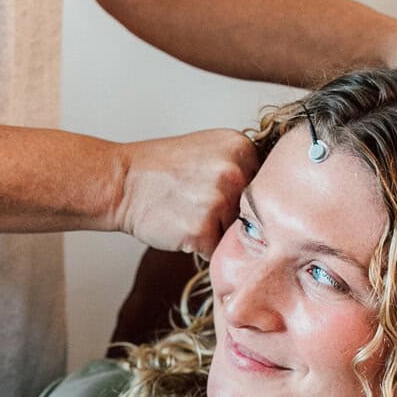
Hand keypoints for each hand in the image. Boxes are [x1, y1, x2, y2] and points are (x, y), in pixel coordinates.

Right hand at [112, 129, 258, 254]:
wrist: (122, 183)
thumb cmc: (161, 170)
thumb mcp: (209, 149)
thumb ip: (242, 164)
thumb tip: (273, 193)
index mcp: (240, 147)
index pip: (265, 185)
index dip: (242, 195)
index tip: (218, 192)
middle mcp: (234, 171)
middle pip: (253, 211)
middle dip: (231, 215)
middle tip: (200, 204)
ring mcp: (219, 201)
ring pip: (236, 232)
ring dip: (216, 232)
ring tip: (189, 213)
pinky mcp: (202, 229)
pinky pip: (216, 250)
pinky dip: (200, 246)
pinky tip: (181, 226)